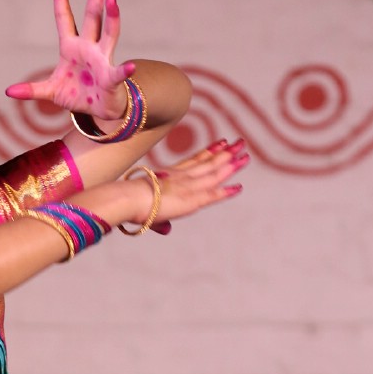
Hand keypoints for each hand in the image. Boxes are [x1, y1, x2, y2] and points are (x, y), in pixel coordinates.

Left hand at [5, 0, 135, 122]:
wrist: (99, 110)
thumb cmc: (77, 94)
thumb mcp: (50, 91)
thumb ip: (31, 90)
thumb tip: (9, 91)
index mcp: (71, 47)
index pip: (64, 18)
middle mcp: (88, 48)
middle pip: (92, 17)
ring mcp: (101, 60)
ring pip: (108, 34)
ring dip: (111, 17)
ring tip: (112, 0)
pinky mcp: (111, 78)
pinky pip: (118, 72)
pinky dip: (125, 70)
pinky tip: (130, 66)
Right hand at [77, 138, 247, 229]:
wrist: (126, 198)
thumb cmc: (127, 201)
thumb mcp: (145, 210)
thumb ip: (159, 222)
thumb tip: (166, 231)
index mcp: (169, 175)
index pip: (194, 161)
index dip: (209, 152)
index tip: (221, 143)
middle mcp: (182, 177)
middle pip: (208, 162)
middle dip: (225, 153)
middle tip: (240, 143)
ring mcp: (188, 186)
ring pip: (215, 173)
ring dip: (231, 164)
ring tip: (245, 155)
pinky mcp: (191, 199)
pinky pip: (213, 194)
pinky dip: (227, 191)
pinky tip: (239, 187)